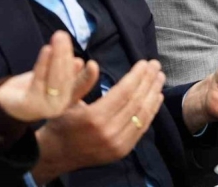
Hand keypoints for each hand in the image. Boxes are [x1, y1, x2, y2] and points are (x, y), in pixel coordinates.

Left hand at [0, 31, 98, 121]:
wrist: (5, 102)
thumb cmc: (33, 87)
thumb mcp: (52, 77)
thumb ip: (65, 70)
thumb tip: (78, 61)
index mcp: (68, 98)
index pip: (82, 86)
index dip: (89, 77)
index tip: (92, 63)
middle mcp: (60, 105)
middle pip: (67, 77)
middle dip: (66, 54)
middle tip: (63, 35)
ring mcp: (45, 106)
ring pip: (55, 78)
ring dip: (58, 55)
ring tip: (58, 37)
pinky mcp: (30, 103)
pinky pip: (39, 80)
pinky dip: (44, 63)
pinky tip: (47, 49)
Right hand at [32, 60, 164, 183]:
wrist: (57, 154)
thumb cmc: (60, 121)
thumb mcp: (64, 99)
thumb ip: (80, 82)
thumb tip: (93, 64)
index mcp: (94, 117)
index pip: (123, 92)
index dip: (137, 76)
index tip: (145, 62)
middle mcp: (109, 132)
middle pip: (136, 101)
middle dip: (148, 81)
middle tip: (156, 65)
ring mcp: (118, 144)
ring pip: (142, 115)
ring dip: (153, 93)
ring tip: (160, 77)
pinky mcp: (123, 150)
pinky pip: (141, 128)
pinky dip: (151, 111)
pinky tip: (156, 97)